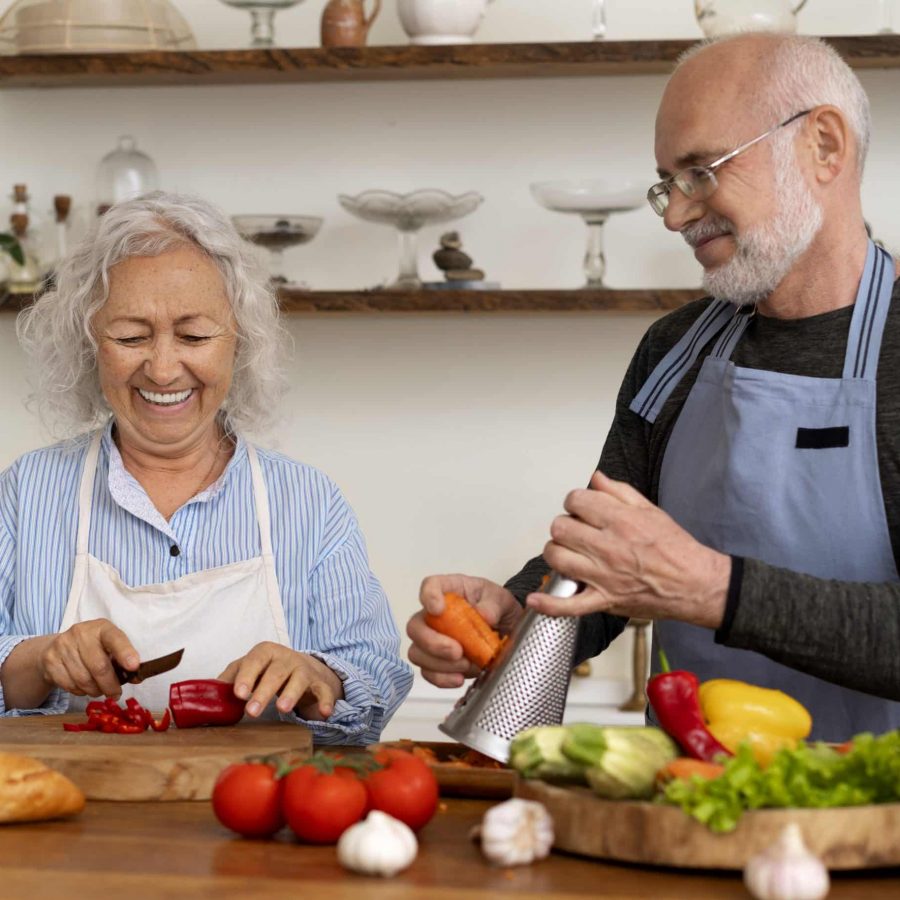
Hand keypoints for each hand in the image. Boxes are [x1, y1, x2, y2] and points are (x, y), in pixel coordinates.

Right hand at [40, 618, 139, 698]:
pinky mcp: (50, 660)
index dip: (125, 653)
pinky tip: (84, 687)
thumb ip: (123, 660)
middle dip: (110, 685)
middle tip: (115, 694)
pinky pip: (69, 685)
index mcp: (102, 627)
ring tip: (99, 690)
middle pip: (99, 666)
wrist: (59, 647)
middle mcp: (81, 633)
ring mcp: (62, 645)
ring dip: (95, 690)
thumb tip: (137, 677)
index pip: (115, 638)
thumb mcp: (110, 647)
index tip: (134, 667)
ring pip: (83, 680)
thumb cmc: (93, 648)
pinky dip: (80, 691)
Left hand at [218, 642, 343, 719]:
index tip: (238, 693)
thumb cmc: (269, 670)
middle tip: (252, 711)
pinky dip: (326, 701)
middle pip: (275, 673)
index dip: (246, 676)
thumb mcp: (249, 669)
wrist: (305, 668)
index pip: (254, 660)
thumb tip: (206, 695)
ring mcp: (305, 670)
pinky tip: (324, 713)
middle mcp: (287, 658)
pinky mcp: (321, 683)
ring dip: (291, 693)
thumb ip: (230, 678)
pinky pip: (324, 691)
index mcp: (266, 652)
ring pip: (299, 679)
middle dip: (263, 692)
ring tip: (282, 709)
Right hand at [407, 573, 523, 688]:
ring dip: (440, 664)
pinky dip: (443, 678)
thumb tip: (484, 615)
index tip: (438, 609)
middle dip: (432, 643)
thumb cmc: (495, 607)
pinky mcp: (436, 662)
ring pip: (417, 653)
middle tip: (457, 651)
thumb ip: (493, 605)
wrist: (505, 629)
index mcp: (449, 591)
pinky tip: (459, 678)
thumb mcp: (501, 599)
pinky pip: (428, 673)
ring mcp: (431, 639)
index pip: (430, 586)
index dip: (428, 597)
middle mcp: (433, 615)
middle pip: (415, 626)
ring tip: (467, 664)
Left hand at [529, 471, 730, 628]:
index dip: (575, 502)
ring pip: (557, 558)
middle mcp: (608, 547)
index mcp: (620, 520)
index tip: (581, 509)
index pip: (576, 501)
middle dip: (565, 526)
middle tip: (577, 531)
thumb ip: (619, 492)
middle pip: (560, 528)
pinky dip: (549, 604)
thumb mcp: (650, 510)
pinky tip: (535, 598)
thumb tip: (595, 478)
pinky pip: (569, 605)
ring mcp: (603, 576)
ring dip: (557, 552)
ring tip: (568, 553)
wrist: (695, 584)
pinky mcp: (604, 601)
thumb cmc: (675, 548)